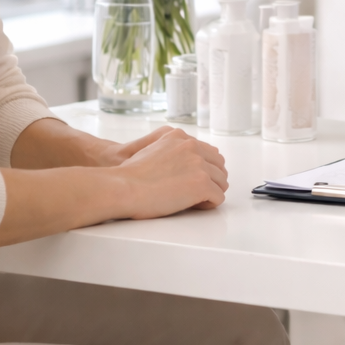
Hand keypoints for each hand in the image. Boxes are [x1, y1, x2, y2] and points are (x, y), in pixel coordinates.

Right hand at [110, 126, 228, 216]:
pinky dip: (209, 204)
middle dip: (212, 179)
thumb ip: (170, 151)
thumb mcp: (151, 149)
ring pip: (221, 181)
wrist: (123, 188)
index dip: (205, 168)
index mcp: (179, 137)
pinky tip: (195, 206)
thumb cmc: (130, 176)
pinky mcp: (202, 184)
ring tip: (194, 201)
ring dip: (211, 192)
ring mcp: (199, 165)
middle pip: (219, 165)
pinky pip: (218, 197)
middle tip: (199, 192)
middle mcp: (192, 147)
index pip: (208, 151)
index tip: (196, 180)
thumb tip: (181, 166)